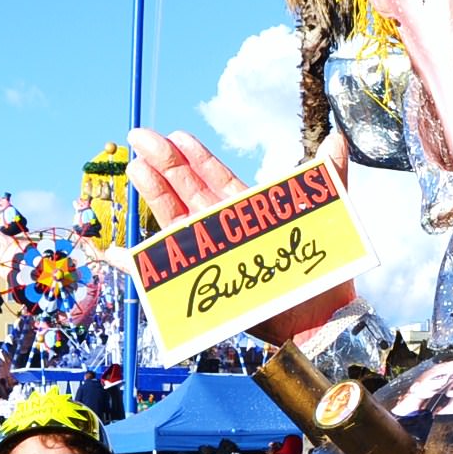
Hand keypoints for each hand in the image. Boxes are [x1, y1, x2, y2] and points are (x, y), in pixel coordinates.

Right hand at [126, 127, 353, 342]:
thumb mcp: (326, 215)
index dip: (195, 156)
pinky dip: (136, 265)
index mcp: (247, 211)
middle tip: (141, 138)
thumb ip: (331, 175)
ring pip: (174, 220)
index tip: (174, 134)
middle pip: (187, 191)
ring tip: (136, 170)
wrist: (321, 318)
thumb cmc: (322, 270)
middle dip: (165, 164)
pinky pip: (163, 273)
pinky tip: (114, 254)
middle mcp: (224, 228)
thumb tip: (338, 136)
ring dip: (154, 196)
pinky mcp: (204, 281)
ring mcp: (211, 253)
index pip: (215, 177)